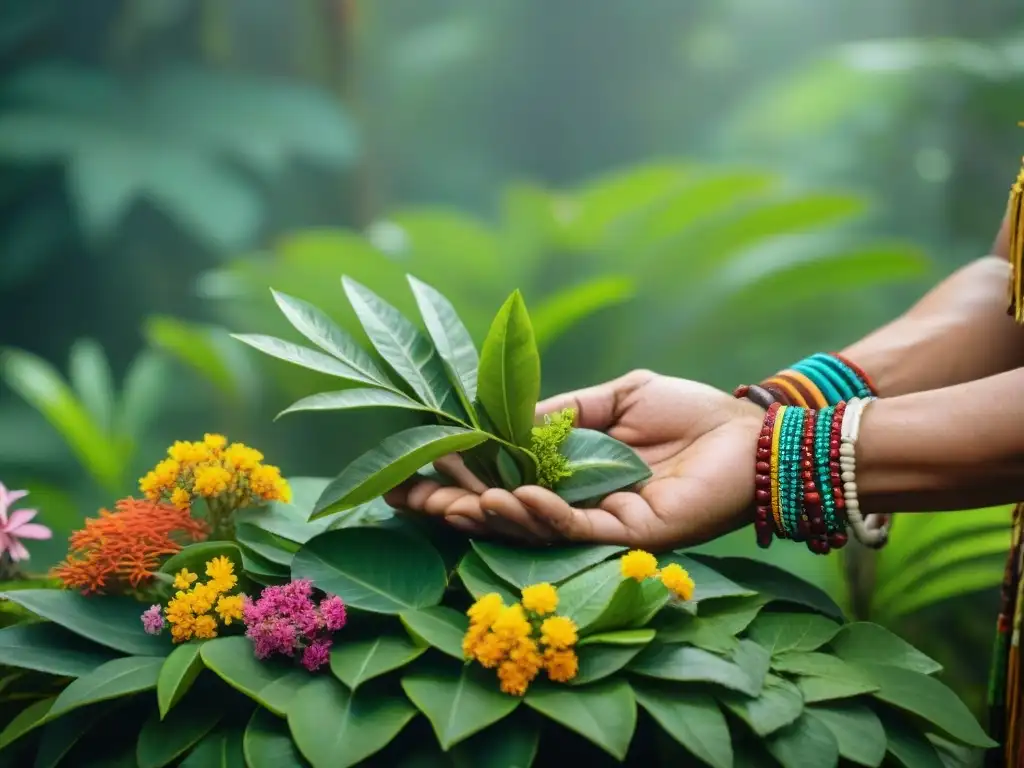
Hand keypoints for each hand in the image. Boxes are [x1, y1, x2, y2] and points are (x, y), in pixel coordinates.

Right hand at [386, 369, 765, 550]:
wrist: (750, 433)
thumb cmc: (689, 412)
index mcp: (569, 472)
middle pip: (502, 514)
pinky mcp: (630, 537)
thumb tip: (505, 422)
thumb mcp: (616, 397)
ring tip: (455, 499)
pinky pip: (577, 529)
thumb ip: (563, 411)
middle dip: (452, 508)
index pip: (499, 479)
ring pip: (531, 529)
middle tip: (405, 499)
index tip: (407, 474)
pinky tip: (515, 495)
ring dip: (490, 513)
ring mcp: (602, 525)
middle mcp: (577, 504)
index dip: (454, 479)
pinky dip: (544, 514)